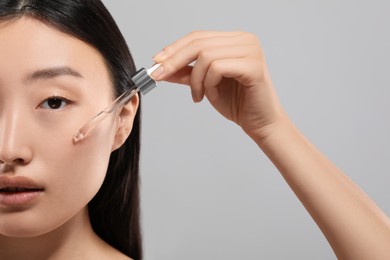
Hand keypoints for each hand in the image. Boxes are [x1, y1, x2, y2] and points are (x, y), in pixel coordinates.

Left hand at [152, 31, 286, 140]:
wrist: (259, 123)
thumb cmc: (237, 103)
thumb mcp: (205, 84)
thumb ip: (186, 73)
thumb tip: (161, 67)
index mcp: (234, 39)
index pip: (198, 37)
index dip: (174, 48)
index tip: (156, 62)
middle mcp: (244, 39)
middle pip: (198, 43)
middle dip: (174, 61)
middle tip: (160, 75)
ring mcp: (251, 50)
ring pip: (206, 56)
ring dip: (196, 80)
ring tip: (199, 96)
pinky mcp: (254, 65)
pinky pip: (217, 68)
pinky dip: (209, 84)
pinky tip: (214, 95)